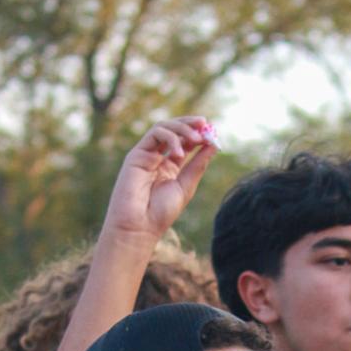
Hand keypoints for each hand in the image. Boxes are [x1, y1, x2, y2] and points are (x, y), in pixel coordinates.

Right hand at [102, 117, 218, 246]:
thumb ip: (198, 164)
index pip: (186, 142)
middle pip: (175, 130)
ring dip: (182, 128)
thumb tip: (214, 144)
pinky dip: (170, 137)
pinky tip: (179, 152)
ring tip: (196, 138)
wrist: (139, 226)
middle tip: (205, 125)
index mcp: (170, 166)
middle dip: (191, 124)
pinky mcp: (137, 154)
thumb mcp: (186, 186)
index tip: (213, 132)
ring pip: (164, 127)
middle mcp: (158, 158)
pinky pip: (154, 134)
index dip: (199, 134)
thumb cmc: (161, 212)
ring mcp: (147, 155)